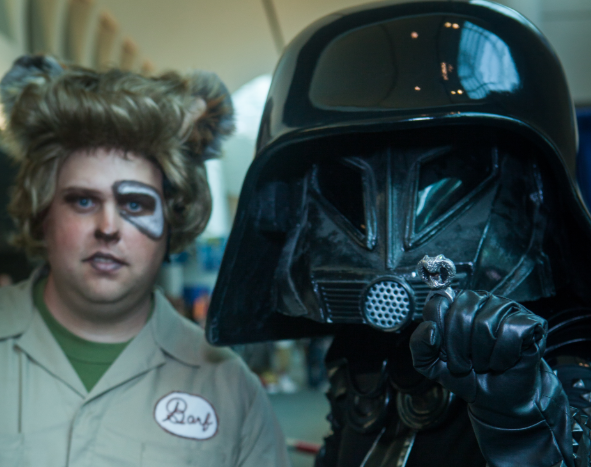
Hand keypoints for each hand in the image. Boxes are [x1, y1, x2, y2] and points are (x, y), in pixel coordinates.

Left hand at [410, 290, 548, 426]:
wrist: (495, 398)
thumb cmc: (466, 375)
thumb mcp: (431, 364)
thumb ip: (419, 345)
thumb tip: (430, 328)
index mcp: (453, 304)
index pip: (437, 304)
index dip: (440, 335)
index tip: (446, 353)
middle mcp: (479, 299)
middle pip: (461, 314)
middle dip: (459, 349)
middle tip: (466, 364)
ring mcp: (505, 307)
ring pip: (486, 324)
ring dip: (482, 355)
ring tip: (484, 364)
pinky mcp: (529, 320)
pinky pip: (512, 330)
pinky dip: (504, 355)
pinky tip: (502, 362)